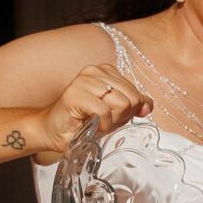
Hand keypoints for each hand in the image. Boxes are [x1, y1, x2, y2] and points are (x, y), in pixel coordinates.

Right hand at [37, 64, 151, 152]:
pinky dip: (103, 125)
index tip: (115, 117)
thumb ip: (134, 105)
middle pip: (132, 98)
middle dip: (122, 117)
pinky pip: (105, 112)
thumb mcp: (116, 112)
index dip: (130, 111)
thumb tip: (148, 106)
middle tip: (104, 121)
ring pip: (121, 103)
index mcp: (106, 70)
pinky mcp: (75, 95)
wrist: (54, 131)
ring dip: (112, 121)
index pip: (137, 93)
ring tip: (97, 122)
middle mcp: (95, 70)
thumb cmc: (85, 121)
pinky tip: (92, 126)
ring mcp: (84, 80)